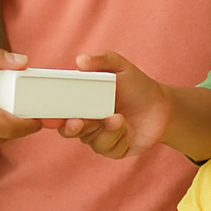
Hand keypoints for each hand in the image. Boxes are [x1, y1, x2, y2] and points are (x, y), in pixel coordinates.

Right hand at [55, 52, 172, 158]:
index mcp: (82, 104)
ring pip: (90, 141)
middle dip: (72, 127)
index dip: (51, 116)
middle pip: (69, 131)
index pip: (59, 112)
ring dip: (104, 130)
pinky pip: (108, 149)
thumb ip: (101, 60)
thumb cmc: (137, 85)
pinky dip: (116, 138)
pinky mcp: (114, 150)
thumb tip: (80, 60)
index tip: (49, 117)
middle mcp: (87, 123)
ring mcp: (100, 138)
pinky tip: (126, 128)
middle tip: (79, 121)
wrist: (162, 106)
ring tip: (119, 117)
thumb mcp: (120, 66)